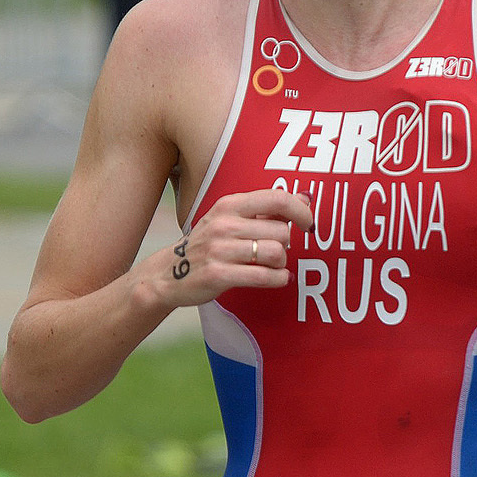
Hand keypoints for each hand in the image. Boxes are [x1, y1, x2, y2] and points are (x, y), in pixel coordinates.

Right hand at [149, 190, 312, 309]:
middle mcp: (224, 224)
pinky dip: (278, 279)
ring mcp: (219, 250)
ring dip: (281, 264)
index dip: (300, 211)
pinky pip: (264, 276)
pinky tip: (277, 279)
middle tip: (275, 252)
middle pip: (281, 231)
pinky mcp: (218, 275)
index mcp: (229, 205)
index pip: (276, 198)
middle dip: (286, 245)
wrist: (168, 274)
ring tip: (272, 266)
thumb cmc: (207, 245)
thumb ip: (266, 209)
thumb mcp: (230, 219)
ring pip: (275, 253)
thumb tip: (305, 197)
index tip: (308, 224)